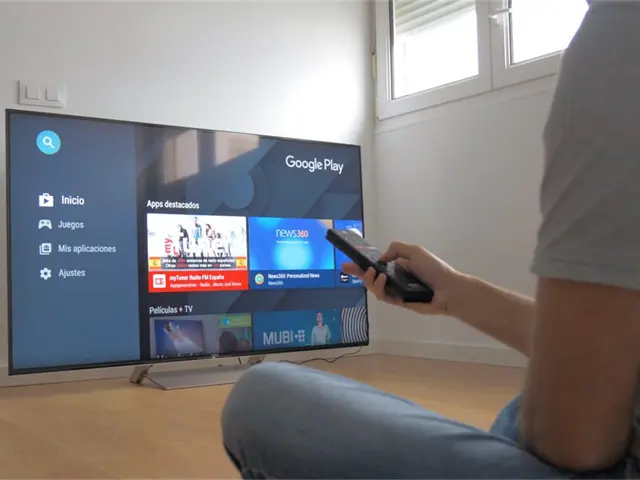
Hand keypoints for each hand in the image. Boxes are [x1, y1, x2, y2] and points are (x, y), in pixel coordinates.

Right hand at [342, 241, 464, 315]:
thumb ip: (396, 249)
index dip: (363, 262)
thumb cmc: (434, 268)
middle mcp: (395, 279)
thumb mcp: (414, 251)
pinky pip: (383, 297)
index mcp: (399, 266)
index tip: (351, 259)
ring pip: (375, 288)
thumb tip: (381, 259)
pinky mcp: (399, 302)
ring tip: (372, 272)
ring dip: (369, 280)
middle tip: (346, 267)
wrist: (448, 289)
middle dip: (357, 272)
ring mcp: (396, 291)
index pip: (378, 264)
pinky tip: (381, 279)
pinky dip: (379, 288)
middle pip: (371, 277)